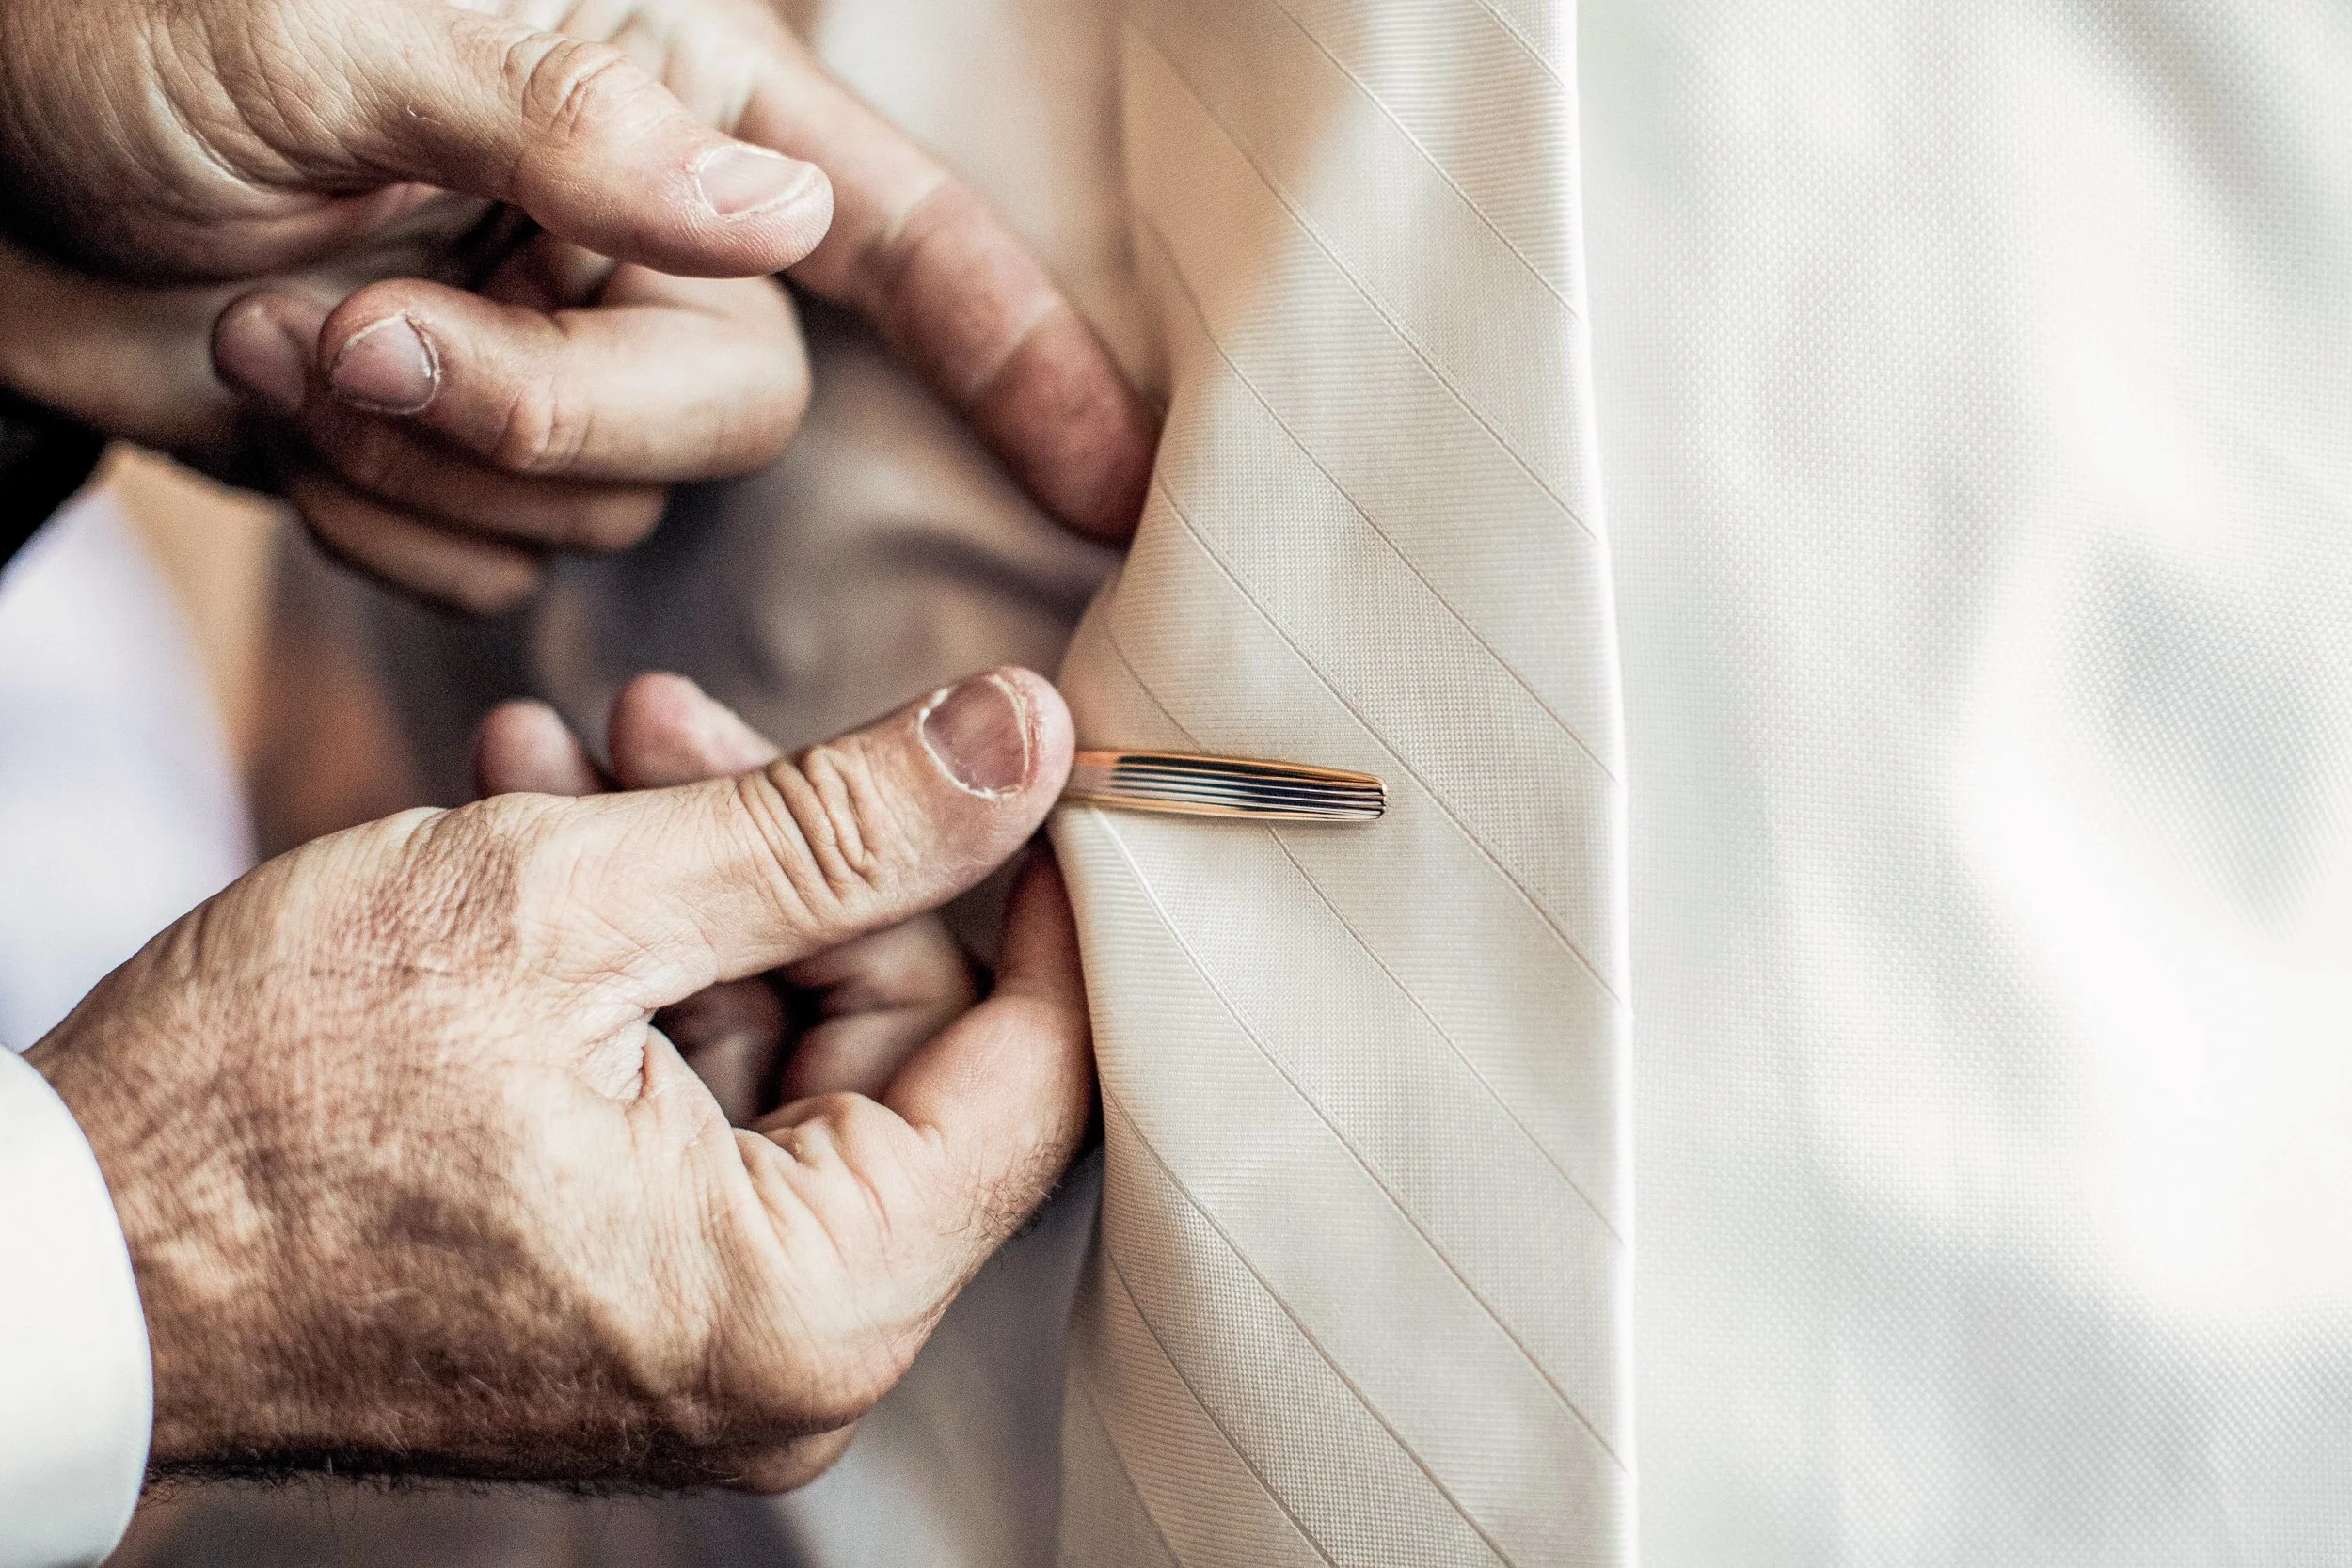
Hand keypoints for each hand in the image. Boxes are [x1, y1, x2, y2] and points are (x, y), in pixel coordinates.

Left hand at [0, 0, 1153, 608]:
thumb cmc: (128, 23)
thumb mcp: (341, 32)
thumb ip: (570, 117)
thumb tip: (777, 219)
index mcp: (663, 102)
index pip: (898, 230)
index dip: (1020, 351)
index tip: (1114, 483)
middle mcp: (635, 239)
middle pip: (728, 413)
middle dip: (541, 408)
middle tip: (361, 333)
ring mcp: (548, 364)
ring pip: (598, 513)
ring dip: (425, 459)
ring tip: (280, 339)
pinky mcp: (454, 469)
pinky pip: (487, 571)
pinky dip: (376, 523)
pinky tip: (289, 415)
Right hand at [26, 667, 1093, 1487]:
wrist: (55, 1261)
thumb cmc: (268, 1107)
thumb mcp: (574, 904)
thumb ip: (835, 823)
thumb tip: (1028, 739)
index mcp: (813, 1298)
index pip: (1037, 1067)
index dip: (1029, 885)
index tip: (990, 750)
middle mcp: (789, 1356)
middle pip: (904, 1046)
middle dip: (800, 855)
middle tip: (672, 716)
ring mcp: (706, 1337)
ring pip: (789, 1052)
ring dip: (698, 880)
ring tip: (570, 753)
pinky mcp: (629, 1299)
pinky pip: (699, 1105)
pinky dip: (641, 969)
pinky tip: (542, 829)